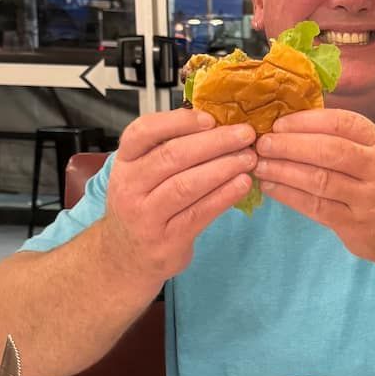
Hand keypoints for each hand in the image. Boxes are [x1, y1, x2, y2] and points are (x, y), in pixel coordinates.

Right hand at [101, 109, 256, 282]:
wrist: (126, 258)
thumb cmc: (144, 206)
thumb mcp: (143, 175)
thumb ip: (168, 150)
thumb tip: (216, 123)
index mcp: (125, 162)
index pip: (143, 131)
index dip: (178, 121)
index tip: (211, 117)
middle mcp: (129, 186)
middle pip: (172, 156)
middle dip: (214, 142)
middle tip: (245, 135)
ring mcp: (145, 216)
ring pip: (187, 185)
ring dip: (223, 168)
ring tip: (249, 158)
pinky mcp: (166, 240)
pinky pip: (199, 213)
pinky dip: (224, 196)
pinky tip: (243, 184)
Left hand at [253, 109, 374, 277]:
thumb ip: (344, 139)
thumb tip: (291, 123)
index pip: (342, 123)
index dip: (306, 121)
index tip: (279, 123)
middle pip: (329, 151)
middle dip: (290, 145)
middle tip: (262, 143)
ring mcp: (368, 198)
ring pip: (320, 180)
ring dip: (284, 171)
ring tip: (260, 165)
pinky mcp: (356, 225)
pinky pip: (316, 207)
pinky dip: (289, 195)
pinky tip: (271, 187)